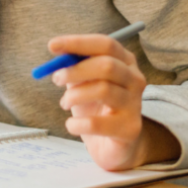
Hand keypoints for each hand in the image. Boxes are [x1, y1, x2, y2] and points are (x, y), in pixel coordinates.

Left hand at [47, 34, 178, 170]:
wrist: (111, 144)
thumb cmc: (96, 107)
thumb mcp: (83, 82)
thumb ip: (73, 65)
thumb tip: (57, 49)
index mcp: (125, 62)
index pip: (106, 44)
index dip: (78, 43)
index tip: (52, 45)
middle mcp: (135, 80)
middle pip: (107, 65)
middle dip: (76, 70)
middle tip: (55, 78)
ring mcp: (135, 105)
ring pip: (103, 90)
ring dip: (74, 96)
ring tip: (65, 102)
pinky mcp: (130, 129)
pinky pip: (97, 123)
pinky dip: (77, 123)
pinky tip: (72, 125)